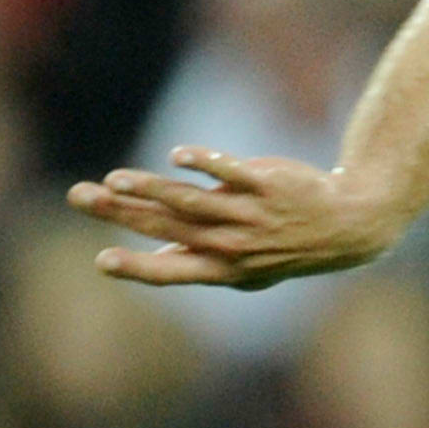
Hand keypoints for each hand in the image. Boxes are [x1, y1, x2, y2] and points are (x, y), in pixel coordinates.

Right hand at [68, 149, 399, 288]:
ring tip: (114, 179)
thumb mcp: (246, 268)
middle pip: (166, 228)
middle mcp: (232, 246)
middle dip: (120, 214)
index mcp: (222, 270)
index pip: (170, 271)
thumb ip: (195, 261)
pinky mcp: (266, 185)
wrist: (348, 226)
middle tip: (80, 197)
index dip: (136, 268)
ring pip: (191, 201)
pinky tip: (178, 156)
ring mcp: (249, 215)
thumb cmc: (286, 246)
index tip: (101, 260)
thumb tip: (145, 261)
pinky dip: (204, 164)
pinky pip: (231, 173)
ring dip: (150, 189)